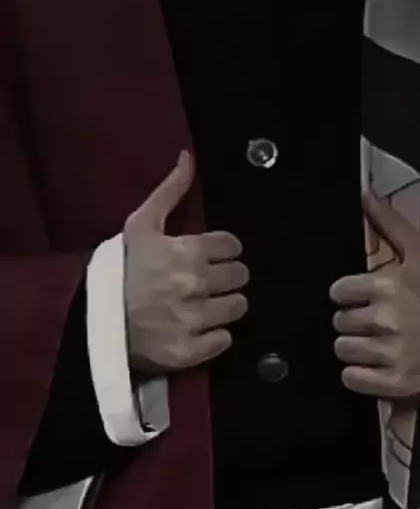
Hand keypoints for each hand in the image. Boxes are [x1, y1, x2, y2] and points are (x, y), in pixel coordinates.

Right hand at [124, 151, 248, 373]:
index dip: (224, 249)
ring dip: (225, 305)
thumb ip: (170, 191)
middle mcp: (195, 285)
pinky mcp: (188, 351)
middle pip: (240, 276)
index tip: (212, 255)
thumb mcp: (141, 224)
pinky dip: (214, 336)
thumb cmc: (119, 266)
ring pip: (237, 308)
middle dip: (228, 276)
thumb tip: (189, 157)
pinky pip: (223, 341)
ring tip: (205, 304)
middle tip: (209, 281)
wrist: (90, 318)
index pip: (233, 245)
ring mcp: (193, 320)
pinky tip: (198, 328)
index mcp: (187, 251)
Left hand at [330, 191, 419, 399]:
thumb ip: (390, 222)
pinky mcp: (396, 383)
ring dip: (354, 347)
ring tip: (375, 343)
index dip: (348, 294)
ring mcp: (391, 353)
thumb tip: (365, 193)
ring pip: (343, 349)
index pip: (338, 292)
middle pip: (340, 321)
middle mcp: (385, 319)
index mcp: (386, 285)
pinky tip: (374, 365)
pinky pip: (352, 379)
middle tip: (373, 322)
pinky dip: (359, 374)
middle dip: (353, 320)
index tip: (362, 298)